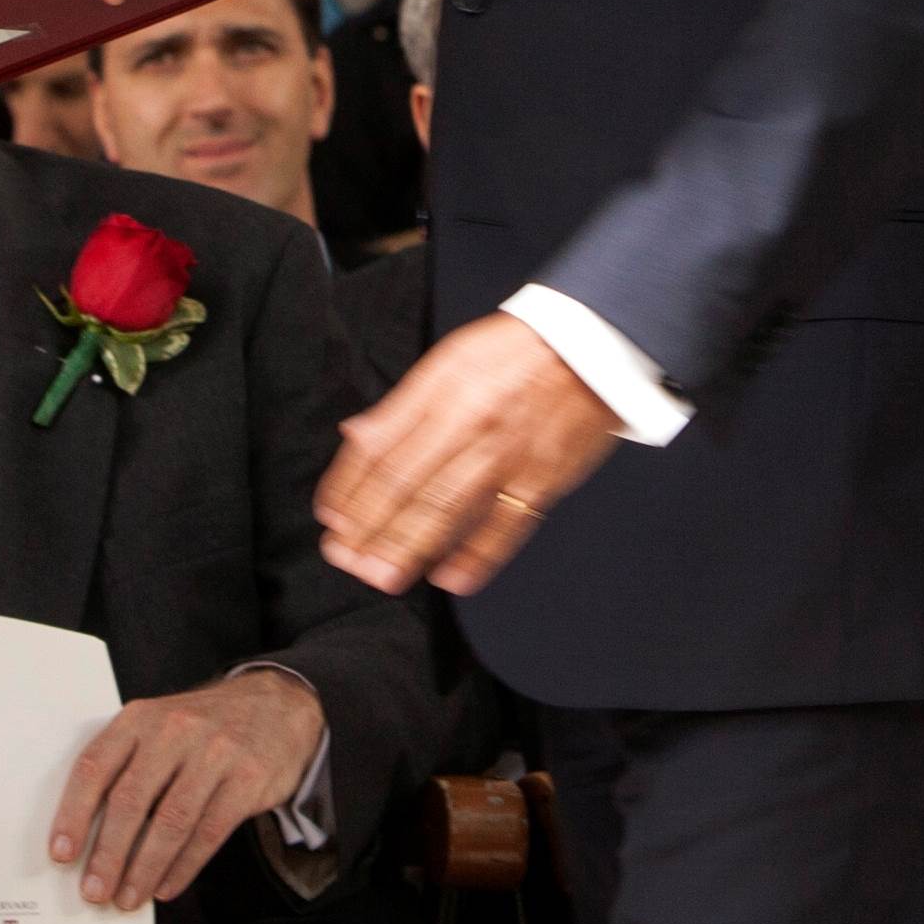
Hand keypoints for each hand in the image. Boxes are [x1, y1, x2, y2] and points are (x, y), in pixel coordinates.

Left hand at [50, 670, 324, 908]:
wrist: (277, 705)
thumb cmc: (204, 726)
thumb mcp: (159, 725)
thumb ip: (126, 764)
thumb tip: (88, 833)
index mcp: (141, 717)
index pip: (95, 767)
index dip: (74, 814)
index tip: (62, 854)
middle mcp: (175, 730)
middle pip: (130, 800)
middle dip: (108, 854)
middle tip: (94, 891)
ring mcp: (215, 753)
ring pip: (170, 822)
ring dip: (144, 869)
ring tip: (128, 899)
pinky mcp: (247, 779)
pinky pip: (209, 832)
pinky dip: (183, 867)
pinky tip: (166, 887)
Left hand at [317, 311, 620, 597]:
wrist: (592, 345)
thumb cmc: (516, 352)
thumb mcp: (449, 361)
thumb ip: (402, 405)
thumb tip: (357, 437)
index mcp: (440, 390)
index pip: (381, 447)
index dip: (351, 488)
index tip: (331, 518)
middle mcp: (469, 422)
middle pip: (408, 484)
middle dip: (371, 527)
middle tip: (346, 559)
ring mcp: (507, 454)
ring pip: (449, 509)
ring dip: (410, 548)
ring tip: (383, 575)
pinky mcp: (543, 478)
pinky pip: (506, 526)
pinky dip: (476, 556)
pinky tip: (449, 578)